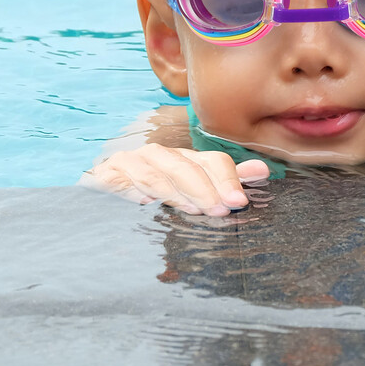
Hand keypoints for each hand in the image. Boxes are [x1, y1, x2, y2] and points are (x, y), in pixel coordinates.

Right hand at [80, 144, 269, 215]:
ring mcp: (131, 164)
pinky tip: (146, 202)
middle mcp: (158, 156)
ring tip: (193, 208)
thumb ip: (224, 179)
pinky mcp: (105, 177)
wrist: (102, 197)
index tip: (239, 202)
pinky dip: (135, 190)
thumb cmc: (154, 196)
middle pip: (186, 166)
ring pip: (156, 174)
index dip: (226, 179)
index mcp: (183, 159)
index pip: (210, 161)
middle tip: (221, 209)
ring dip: (176, 191)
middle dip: (205, 188)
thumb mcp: (192, 188)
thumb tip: (262, 170)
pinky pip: (122, 182)